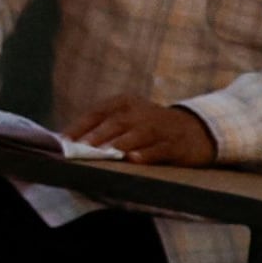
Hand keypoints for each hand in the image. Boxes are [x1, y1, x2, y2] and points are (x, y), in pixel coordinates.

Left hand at [64, 99, 217, 165]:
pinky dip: (146, 154)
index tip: (63, 140)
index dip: (80, 126)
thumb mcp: (128, 119)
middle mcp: (142, 112)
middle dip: (96, 135)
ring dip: (119, 144)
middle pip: (116, 122)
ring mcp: (160, 128)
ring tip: (103, 153)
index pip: (98, 112)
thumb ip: (103, 127)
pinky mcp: (176, 144)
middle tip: (80, 148)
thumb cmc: (151, 126)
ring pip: (137, 134)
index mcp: (126, 103)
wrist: (198, 130)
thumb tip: (69, 142)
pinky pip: (160, 149)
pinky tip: (134, 159)